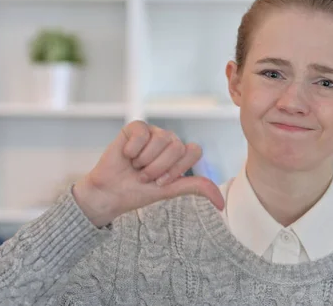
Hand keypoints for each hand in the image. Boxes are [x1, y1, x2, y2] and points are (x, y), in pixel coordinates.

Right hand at [72, 120, 224, 226]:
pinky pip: (142, 132)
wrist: (110, 193)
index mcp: (181, 155)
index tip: (162, 182)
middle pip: (178, 146)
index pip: (194, 151)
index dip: (176, 168)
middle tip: (145, 175)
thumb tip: (222, 203)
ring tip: (136, 166)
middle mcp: (170, 141)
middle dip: (159, 167)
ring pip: (162, 138)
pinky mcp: (135, 128)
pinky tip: (126, 154)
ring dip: (146, 160)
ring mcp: (153, 133)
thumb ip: (196, 187)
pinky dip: (132, 149)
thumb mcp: (170, 191)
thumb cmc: (139, 192)